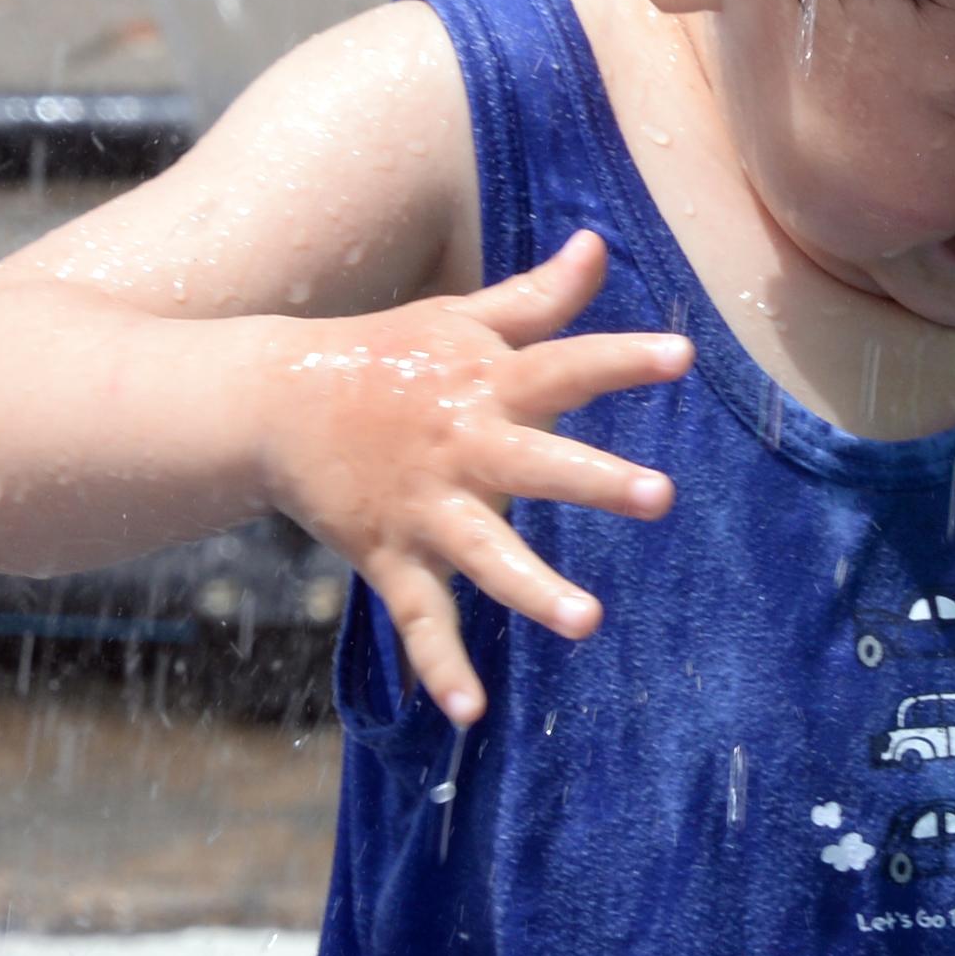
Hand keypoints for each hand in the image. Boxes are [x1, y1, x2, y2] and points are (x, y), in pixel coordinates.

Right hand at [258, 229, 689, 726]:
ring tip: (587, 622)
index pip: (565, 365)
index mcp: (488, 384)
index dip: (622, 359)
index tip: (681, 356)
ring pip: (486, 555)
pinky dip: (440, 667)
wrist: (273, 401)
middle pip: (538, 464)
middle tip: (662, 496)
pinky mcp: (391, 556)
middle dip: (597, 481)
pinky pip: (420, 620)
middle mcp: (464, 446)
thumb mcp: (462, 319)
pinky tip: (469, 712)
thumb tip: (602, 242)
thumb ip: (539, 296)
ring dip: (535, 589)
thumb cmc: (390, 357)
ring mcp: (426, 507)